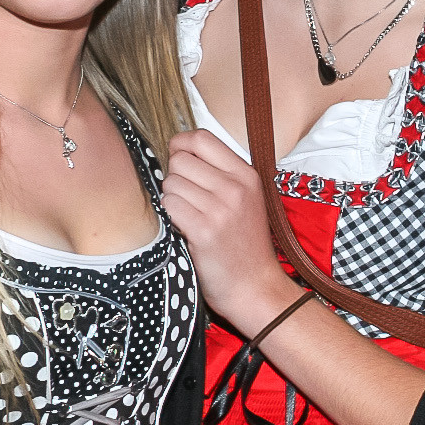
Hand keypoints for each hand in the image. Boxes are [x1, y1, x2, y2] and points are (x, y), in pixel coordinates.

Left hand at [160, 129, 290, 333]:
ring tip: (189, 216)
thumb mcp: (246, 199)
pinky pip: (170, 206)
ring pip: (171, 183)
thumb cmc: (244, 243)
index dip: (181, 146)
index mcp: (247, 175)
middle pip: (180, 159)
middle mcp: (236, 187)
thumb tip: (179, 150)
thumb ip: (220, 173)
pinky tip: (185, 228)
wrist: (254, 286)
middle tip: (187, 199)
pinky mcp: (204, 231)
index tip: (180, 162)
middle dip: (175, 177)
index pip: (201, 138)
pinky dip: (171, 217)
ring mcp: (221, 209)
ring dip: (172, 199)